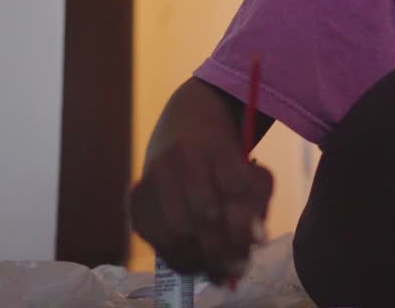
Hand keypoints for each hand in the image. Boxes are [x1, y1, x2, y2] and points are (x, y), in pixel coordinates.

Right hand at [129, 135, 272, 283]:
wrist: (183, 125)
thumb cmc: (225, 156)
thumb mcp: (249, 167)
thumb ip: (258, 198)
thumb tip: (257, 239)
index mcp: (216, 144)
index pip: (234, 190)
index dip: (247, 222)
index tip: (258, 244)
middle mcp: (180, 157)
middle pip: (203, 213)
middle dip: (224, 246)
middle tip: (237, 267)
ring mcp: (153, 176)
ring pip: (176, 229)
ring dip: (200, 257)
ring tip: (218, 269)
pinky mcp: (136, 195)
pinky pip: (153, 235)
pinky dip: (176, 256)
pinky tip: (195, 263)